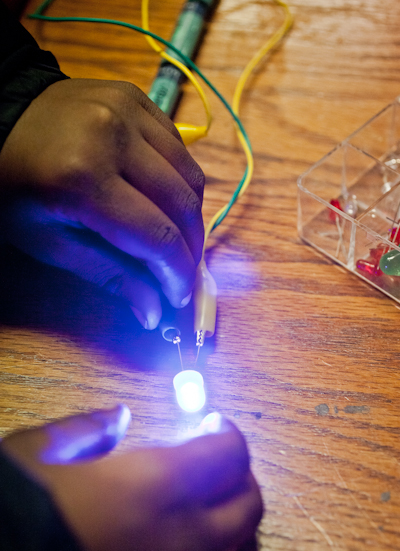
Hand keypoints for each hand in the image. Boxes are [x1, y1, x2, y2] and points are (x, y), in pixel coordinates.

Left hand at [0, 79, 204, 328]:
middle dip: (191, 248)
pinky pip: (178, 148)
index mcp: (82, 180)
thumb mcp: (52, 242)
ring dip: (190, 216)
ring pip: (190, 175)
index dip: (177, 273)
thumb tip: (155, 314)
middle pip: (182, 205)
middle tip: (182, 271)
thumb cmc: (15, 190)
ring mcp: (128, 110)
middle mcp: (113, 137)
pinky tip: (164, 199)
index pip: (157, 236)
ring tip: (177, 238)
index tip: (179, 294)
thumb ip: (111, 276)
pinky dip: (179, 181)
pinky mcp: (136, 97)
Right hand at [1, 407, 262, 550]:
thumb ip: (88, 429)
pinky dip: (198, 539)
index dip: (228, 430)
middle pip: (249, 506)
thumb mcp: (42, 452)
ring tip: (188, 488)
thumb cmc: (24, 511)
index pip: (231, 453)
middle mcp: (184, 536)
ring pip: (228, 540)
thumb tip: (117, 416)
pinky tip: (161, 526)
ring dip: (222, 508)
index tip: (212, 420)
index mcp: (162, 486)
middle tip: (215, 454)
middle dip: (242, 474)